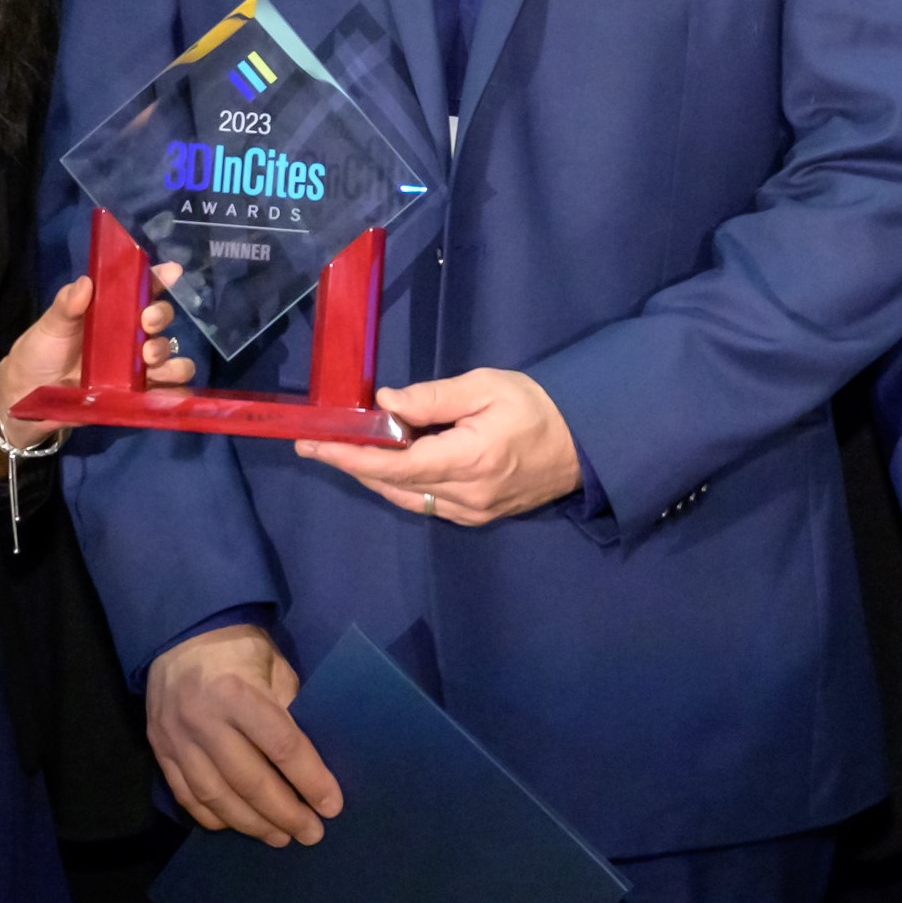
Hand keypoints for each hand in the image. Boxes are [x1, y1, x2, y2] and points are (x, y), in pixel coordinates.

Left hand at [0, 262, 193, 473]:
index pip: (141, 289)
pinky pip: (166, 393)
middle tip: (147, 323)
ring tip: (149, 359)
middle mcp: (130, 337)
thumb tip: (85, 283)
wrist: (26, 396)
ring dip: (169, 355)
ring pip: (171, 356)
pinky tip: (170, 392)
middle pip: (161, 319)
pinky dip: (175, 393)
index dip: (159, 278)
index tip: (171, 272)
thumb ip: (66, 306)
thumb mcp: (49, 326)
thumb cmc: (39, 353)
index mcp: (112, 312)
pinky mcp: (136, 396)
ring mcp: (135, 368)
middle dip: (161, 316)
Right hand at [143, 624, 342, 847]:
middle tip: (311, 833)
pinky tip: (238, 826)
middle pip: (249, 781)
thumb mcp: (275, 667)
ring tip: (280, 838)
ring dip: (252, 823)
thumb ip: (289, 710)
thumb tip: (310, 761)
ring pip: (216, 796)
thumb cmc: (239, 649)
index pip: (281, 747)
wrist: (181, 636)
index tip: (331, 806)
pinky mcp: (159, 750)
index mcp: (237, 693)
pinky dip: (214, 817)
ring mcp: (176, 739)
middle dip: (284, 813)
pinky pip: (187, 795)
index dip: (310, 780)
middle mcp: (203, 721)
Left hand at [292, 369, 582, 524]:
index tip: (314, 444)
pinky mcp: (479, 516)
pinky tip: (391, 465)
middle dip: (352, 464)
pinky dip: (402, 485)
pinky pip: (428, 505)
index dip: (349, 456)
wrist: (587, 444)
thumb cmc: (538, 406)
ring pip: (407, 499)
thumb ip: (434, 396)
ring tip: (348, 451)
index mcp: (468, 459)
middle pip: (392, 485)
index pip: (393, 465)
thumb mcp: (487, 386)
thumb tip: (386, 401)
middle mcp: (466, 495)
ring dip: (374, 477)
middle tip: (319, 443)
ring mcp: (472, 512)